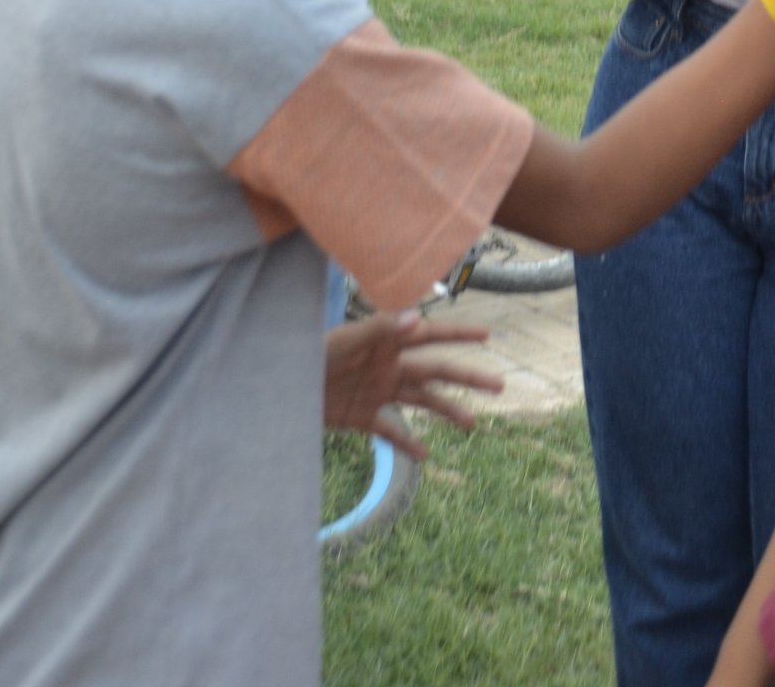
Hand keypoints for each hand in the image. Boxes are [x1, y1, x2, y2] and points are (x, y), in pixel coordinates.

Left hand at [323, 311, 501, 461]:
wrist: (275, 389)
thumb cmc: (306, 354)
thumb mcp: (342, 341)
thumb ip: (378, 330)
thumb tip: (418, 319)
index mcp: (385, 343)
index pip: (429, 335)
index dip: (458, 334)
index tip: (486, 334)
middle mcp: (386, 365)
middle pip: (435, 370)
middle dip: (467, 377)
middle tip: (499, 385)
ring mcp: (376, 391)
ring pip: (421, 401)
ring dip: (446, 410)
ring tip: (471, 424)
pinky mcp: (360, 416)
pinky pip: (389, 430)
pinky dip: (406, 442)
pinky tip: (424, 455)